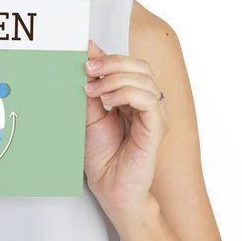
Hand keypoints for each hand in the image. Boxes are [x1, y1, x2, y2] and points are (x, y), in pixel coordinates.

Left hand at [83, 40, 169, 216]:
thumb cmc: (101, 154)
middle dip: (112, 62)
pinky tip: (108, 101)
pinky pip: (149, 100)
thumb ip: (91, 86)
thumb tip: (87, 55)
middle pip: (140, 66)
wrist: (108, 186)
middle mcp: (147, 103)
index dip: (108, 56)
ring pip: (145, 80)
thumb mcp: (89, 113)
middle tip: (88, 69)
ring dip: (115, 79)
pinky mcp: (156, 129)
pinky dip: (126, 94)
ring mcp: (154, 115)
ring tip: (93, 91)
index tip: (84, 54)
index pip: (129, 65)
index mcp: (133, 97)